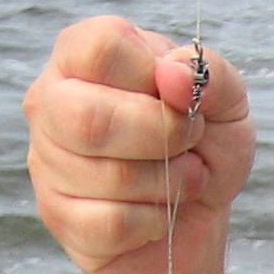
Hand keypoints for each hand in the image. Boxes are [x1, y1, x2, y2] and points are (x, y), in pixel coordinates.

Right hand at [23, 15, 253, 273]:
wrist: (200, 212)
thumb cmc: (205, 144)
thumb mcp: (227, 104)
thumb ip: (213, 77)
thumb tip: (173, 75)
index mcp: (83, 56)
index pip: (101, 48)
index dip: (157, 78)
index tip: (182, 98)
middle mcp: (51, 101)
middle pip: (89, 119)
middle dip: (164, 138)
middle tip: (191, 146)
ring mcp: (46, 161)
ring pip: (108, 178)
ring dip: (170, 184)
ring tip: (184, 179)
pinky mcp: (59, 217)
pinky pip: (112, 225)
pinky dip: (156, 223)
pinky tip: (161, 214)